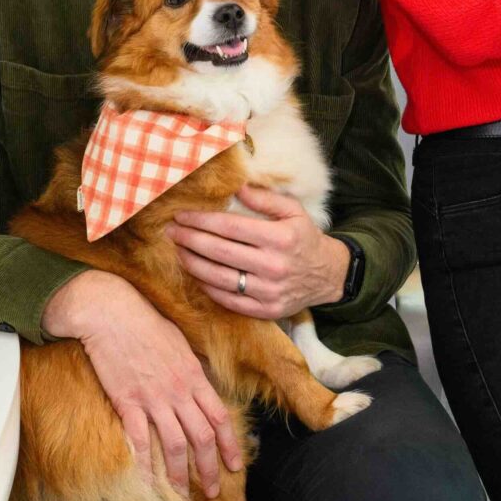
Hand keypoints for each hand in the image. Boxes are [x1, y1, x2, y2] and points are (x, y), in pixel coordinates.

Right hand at [38, 270, 243, 495]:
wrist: (112, 313)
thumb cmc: (146, 323)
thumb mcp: (181, 343)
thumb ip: (193, 370)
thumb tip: (203, 388)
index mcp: (194, 376)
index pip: (219, 418)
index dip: (230, 445)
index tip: (235, 465)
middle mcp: (178, 391)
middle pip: (201, 438)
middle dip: (210, 468)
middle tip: (214, 490)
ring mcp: (153, 398)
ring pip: (174, 444)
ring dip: (181, 474)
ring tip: (184, 492)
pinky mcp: (127, 402)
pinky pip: (139, 440)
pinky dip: (145, 464)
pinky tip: (148, 481)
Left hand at [169, 185, 351, 318]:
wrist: (328, 276)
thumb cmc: (305, 238)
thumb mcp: (294, 211)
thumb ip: (266, 199)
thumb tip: (236, 189)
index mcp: (279, 238)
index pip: (230, 228)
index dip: (202, 221)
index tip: (182, 215)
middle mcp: (273, 266)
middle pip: (220, 252)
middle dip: (190, 240)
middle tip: (171, 231)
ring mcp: (268, 291)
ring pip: (219, 278)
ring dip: (193, 264)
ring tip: (179, 251)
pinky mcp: (265, 310)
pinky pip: (229, 299)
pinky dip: (208, 287)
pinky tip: (197, 274)